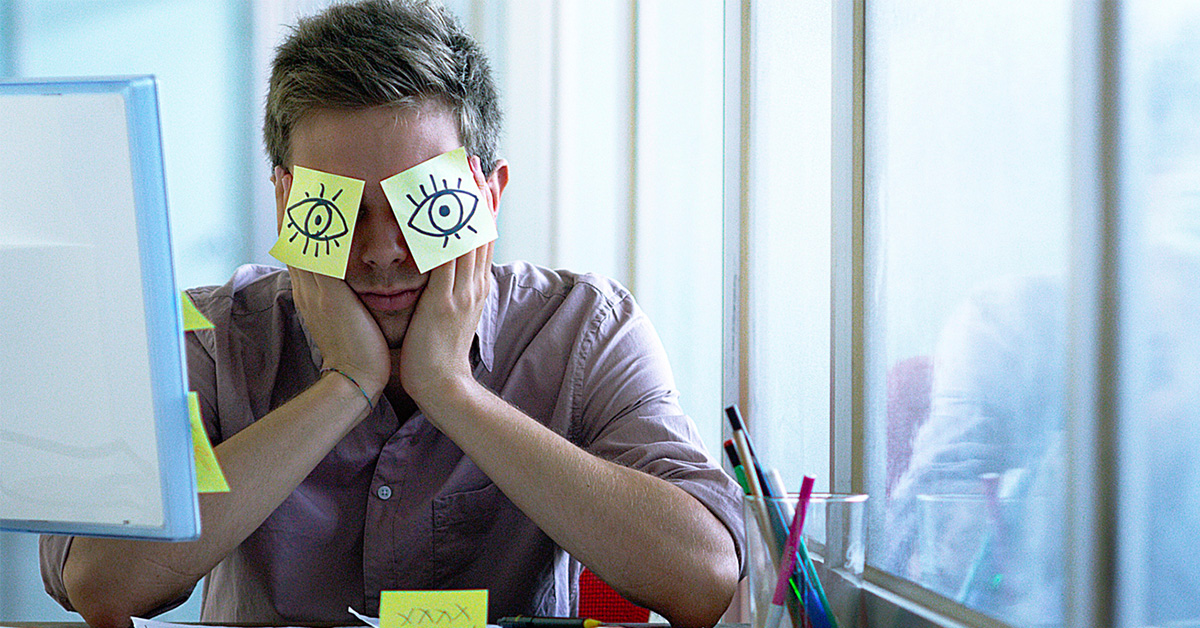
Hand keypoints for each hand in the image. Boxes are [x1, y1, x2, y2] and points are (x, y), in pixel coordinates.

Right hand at [273, 167, 389, 397]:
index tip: (290, 192)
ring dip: (292, 205)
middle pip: (290, 234)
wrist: (354, 379)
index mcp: (313, 291)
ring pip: (298, 238)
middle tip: (280, 173)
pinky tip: (314, 204)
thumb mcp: (348, 316)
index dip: (292, 218)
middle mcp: (307, 285)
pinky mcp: (326, 292)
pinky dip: (312, 227)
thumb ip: (345, 296)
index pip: (299, 246)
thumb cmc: (361, 351)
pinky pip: (316, 251)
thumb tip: (351, 284)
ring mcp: (313, 288)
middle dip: (285, 202)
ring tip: (288, 176)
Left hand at [398, 156, 495, 405]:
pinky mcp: (445, 300)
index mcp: (475, 287)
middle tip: (476, 160)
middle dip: (480, 192)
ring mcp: (462, 291)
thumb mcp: (450, 317)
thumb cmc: (438, 356)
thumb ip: (449, 292)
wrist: (443, 387)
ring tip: (462, 171)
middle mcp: (474, 284)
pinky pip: (445, 257)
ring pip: (468, 236)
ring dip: (465, 201)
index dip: (485, 206)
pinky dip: (441, 230)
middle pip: (481, 228)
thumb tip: (446, 275)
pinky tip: (434, 208)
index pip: (484, 237)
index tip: (484, 177)